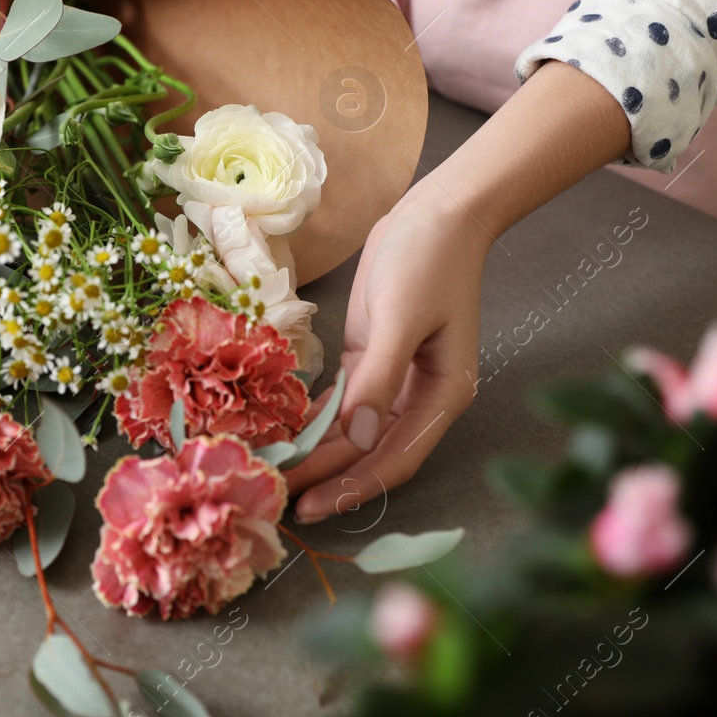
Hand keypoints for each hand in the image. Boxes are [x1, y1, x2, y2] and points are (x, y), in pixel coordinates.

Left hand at [285, 186, 490, 522]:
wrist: (437, 211)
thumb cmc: (427, 260)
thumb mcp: (399, 318)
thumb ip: (377, 378)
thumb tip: (353, 438)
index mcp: (442, 396)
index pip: (393, 459)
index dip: (350, 486)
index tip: (309, 505)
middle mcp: (420, 397)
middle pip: (370, 453)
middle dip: (326, 478)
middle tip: (277, 501)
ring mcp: (395, 379)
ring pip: (352, 432)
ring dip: (316, 454)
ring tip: (275, 475)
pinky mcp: (371, 357)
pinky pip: (343, 403)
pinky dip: (316, 420)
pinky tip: (284, 436)